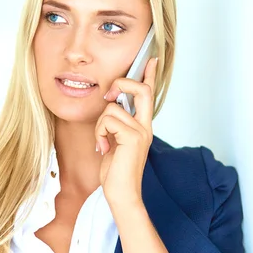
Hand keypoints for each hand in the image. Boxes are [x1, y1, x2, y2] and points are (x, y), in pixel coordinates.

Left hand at [95, 57, 157, 210]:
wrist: (121, 193)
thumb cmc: (115, 171)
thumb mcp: (115, 142)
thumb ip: (116, 124)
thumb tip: (110, 107)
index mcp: (143, 126)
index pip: (149, 95)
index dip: (150, 76)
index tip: (152, 59)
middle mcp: (146, 126)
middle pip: (142, 90)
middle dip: (123, 83)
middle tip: (108, 95)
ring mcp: (141, 131)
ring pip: (112, 108)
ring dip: (100, 125)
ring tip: (103, 143)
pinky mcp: (133, 137)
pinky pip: (108, 120)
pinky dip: (100, 133)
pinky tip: (104, 148)